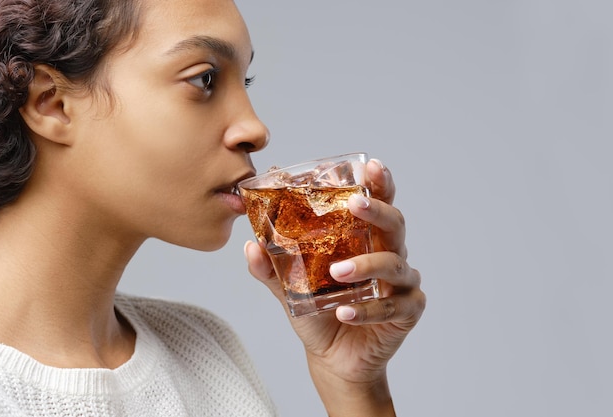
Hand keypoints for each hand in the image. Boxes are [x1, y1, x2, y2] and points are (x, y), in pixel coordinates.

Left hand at [244, 158, 425, 415]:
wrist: (332, 358)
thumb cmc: (318, 314)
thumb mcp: (291, 288)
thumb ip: (273, 267)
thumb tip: (250, 245)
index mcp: (365, 240)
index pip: (377, 205)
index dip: (379, 183)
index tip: (371, 166)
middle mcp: (389, 255)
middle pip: (394, 224)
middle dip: (377, 210)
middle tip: (355, 204)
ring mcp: (402, 284)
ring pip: (395, 264)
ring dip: (366, 264)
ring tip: (338, 271)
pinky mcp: (406, 312)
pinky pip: (393, 306)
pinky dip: (368, 310)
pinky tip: (344, 313)